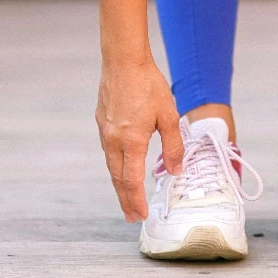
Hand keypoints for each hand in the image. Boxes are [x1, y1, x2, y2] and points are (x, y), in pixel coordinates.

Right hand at [96, 58, 183, 222]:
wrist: (123, 61)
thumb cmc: (148, 85)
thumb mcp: (169, 116)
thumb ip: (173, 146)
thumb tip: (175, 171)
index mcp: (131, 141)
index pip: (132, 181)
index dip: (136, 200)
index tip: (142, 215)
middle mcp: (113, 140)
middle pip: (118, 179)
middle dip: (125, 200)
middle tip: (131, 216)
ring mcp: (105, 131)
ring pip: (111, 166)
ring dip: (119, 185)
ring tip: (127, 198)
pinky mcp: (102, 122)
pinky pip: (108, 151)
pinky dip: (115, 166)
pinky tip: (122, 168)